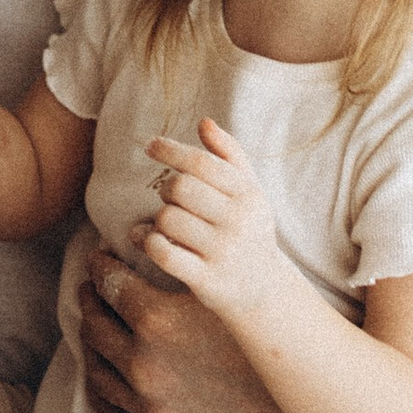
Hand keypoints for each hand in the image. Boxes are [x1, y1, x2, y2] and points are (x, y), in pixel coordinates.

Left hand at [75, 241, 305, 412]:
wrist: (304, 403)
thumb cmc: (268, 338)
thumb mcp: (223, 294)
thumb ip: (181, 267)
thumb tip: (147, 236)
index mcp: (158, 322)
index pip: (109, 283)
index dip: (100, 265)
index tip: (101, 257)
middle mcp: (146, 365)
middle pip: (95, 323)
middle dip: (91, 298)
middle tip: (94, 286)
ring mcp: (152, 406)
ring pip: (96, 368)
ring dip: (91, 341)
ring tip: (95, 324)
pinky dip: (101, 390)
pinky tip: (103, 373)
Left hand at [138, 117, 290, 319]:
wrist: (265, 290)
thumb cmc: (249, 231)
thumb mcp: (249, 192)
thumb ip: (228, 154)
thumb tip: (204, 121)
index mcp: (249, 195)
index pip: (202, 163)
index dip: (171, 149)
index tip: (150, 145)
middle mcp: (239, 221)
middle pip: (180, 188)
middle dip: (166, 189)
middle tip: (170, 198)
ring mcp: (223, 252)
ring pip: (167, 219)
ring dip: (157, 219)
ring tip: (163, 224)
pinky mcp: (206, 279)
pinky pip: (162, 253)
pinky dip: (148, 242)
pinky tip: (149, 239)